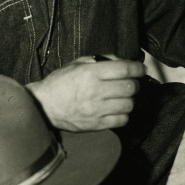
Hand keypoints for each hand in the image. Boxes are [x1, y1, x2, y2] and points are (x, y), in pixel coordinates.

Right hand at [26, 55, 145, 130]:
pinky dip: (124, 114)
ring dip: (130, 99)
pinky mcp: (96, 125)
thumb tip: (121, 61)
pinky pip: (121, 120)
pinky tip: (117, 109)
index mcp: (91, 73)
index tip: (141, 69)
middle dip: (135, 84)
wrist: (44, 106)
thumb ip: (100, 60)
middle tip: (131, 83)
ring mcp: (96, 110)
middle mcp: (95, 91)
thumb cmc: (60, 83)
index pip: (124, 69)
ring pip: (128, 104)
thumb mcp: (77, 64)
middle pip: (130, 87)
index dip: (137, 68)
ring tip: (123, 97)